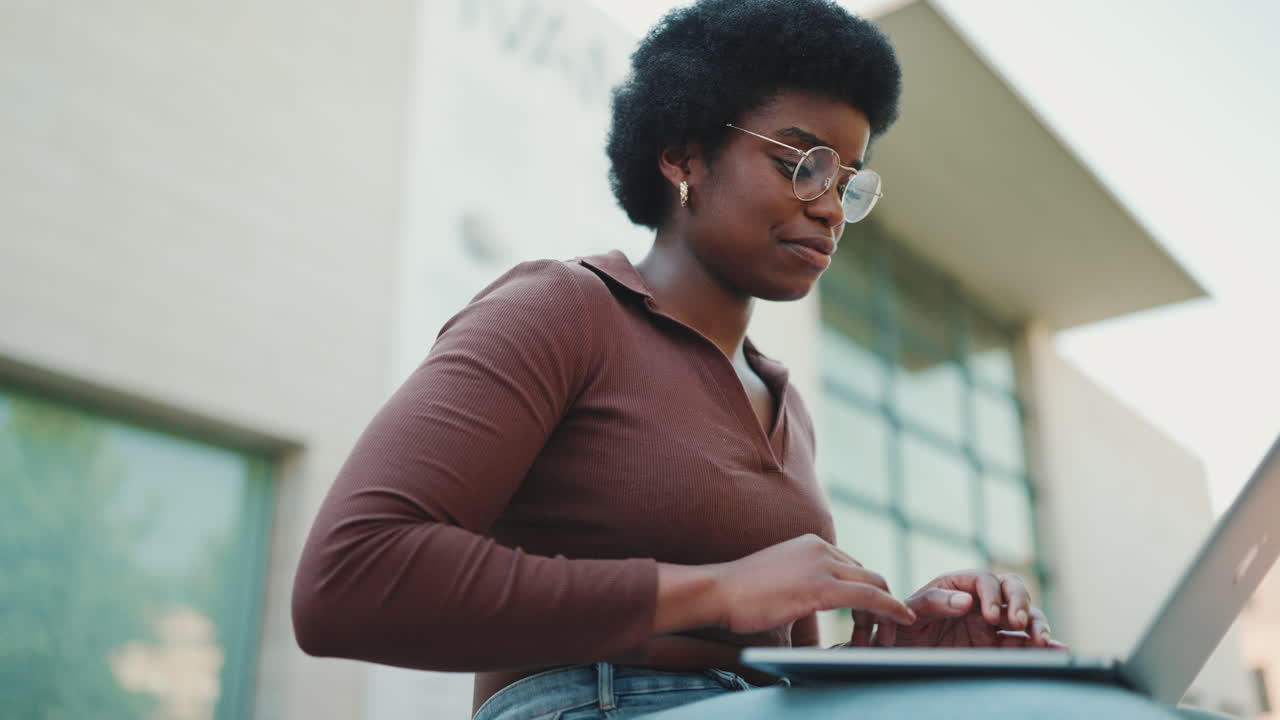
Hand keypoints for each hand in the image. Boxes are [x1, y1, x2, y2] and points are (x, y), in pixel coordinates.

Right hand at [712, 534, 915, 634]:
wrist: (716, 591)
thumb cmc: (739, 595)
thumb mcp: (780, 583)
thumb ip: (802, 589)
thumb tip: (810, 614)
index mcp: (811, 544)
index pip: (853, 567)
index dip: (866, 595)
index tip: (869, 620)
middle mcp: (821, 548)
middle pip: (868, 574)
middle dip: (882, 603)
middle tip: (884, 633)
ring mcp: (822, 564)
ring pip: (874, 584)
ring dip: (887, 611)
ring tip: (889, 636)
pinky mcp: (821, 586)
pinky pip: (870, 597)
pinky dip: (890, 609)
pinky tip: (901, 620)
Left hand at [849, 570, 1066, 648]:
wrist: (896, 656)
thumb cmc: (898, 628)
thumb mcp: (908, 611)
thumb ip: (933, 602)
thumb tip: (966, 600)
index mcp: (958, 585)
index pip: (984, 580)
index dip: (991, 595)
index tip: (990, 616)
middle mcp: (979, 601)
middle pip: (1012, 590)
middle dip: (1020, 603)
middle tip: (1017, 623)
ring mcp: (991, 625)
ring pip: (1024, 617)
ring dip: (1036, 625)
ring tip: (1041, 641)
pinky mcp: (997, 647)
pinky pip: (1024, 644)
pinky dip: (1043, 647)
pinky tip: (1060, 651)